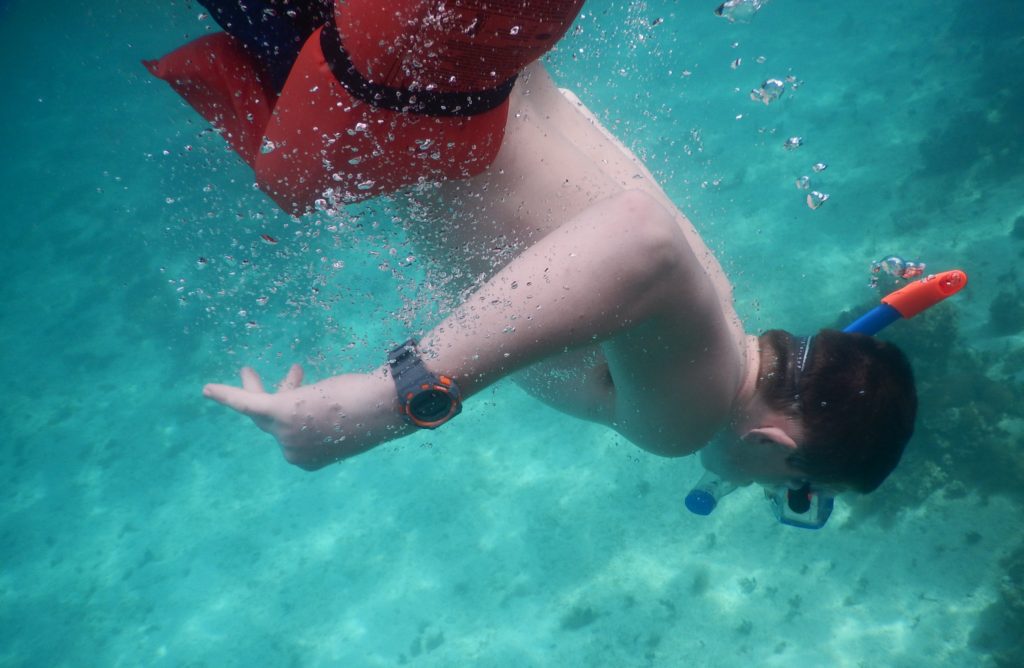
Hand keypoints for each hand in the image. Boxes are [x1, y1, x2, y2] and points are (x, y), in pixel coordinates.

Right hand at [203, 364, 407, 469]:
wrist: (385, 406)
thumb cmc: (376, 409)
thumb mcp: (346, 417)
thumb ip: (326, 417)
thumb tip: (324, 406)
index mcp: (309, 459)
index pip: (290, 432)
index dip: (293, 406)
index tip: (301, 381)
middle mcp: (294, 452)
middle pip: (272, 422)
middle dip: (272, 398)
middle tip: (265, 377)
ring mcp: (286, 434)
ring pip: (263, 407)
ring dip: (257, 387)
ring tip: (247, 371)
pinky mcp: (281, 413)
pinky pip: (246, 403)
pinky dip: (227, 395)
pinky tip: (208, 389)